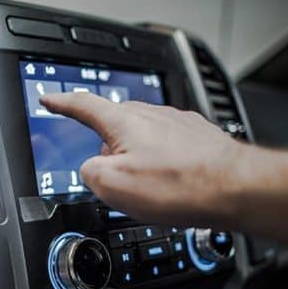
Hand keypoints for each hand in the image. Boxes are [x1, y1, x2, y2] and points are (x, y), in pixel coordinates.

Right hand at [40, 92, 251, 226]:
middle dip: (109, 148)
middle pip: (115, 125)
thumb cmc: (180, 186)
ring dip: (140, 158)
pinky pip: (169, 147)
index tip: (50, 99)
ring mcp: (177, 123)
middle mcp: (151, 115)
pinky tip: (172, 184)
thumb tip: (93, 169)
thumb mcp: (113, 187)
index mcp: (123, 122)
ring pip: (144, 138)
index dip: (61, 103)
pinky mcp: (198, 137)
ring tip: (151, 188)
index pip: (83, 105)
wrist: (237, 189)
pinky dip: (164, 163)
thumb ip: (90, 172)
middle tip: (113, 176)